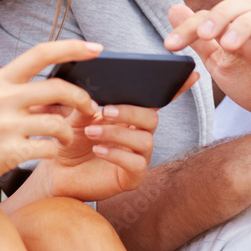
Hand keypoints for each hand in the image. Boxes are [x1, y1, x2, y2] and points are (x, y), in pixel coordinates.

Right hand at [0, 40, 101, 192]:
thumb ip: (19, 93)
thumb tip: (59, 92)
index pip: (41, 53)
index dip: (72, 48)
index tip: (96, 47)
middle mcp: (2, 99)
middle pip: (59, 89)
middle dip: (83, 99)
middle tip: (92, 108)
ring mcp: (5, 126)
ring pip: (58, 123)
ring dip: (70, 132)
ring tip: (66, 137)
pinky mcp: (8, 152)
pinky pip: (48, 149)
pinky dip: (55, 150)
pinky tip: (50, 151)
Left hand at [42, 72, 197, 201]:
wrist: (59, 170)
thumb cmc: (71, 139)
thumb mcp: (75, 117)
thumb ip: (85, 103)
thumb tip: (93, 95)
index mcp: (131, 115)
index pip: (158, 100)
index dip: (177, 88)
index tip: (191, 73)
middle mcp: (140, 134)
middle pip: (151, 118)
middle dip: (130, 112)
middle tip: (105, 110)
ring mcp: (139, 156)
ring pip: (144, 140)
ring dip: (117, 133)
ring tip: (91, 131)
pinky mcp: (133, 177)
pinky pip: (137, 164)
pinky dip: (117, 154)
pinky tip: (98, 149)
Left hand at [164, 0, 250, 124]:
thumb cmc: (250, 81)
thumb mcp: (218, 62)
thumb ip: (198, 39)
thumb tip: (174, 10)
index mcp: (234, 29)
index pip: (210, 14)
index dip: (188, 26)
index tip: (170, 45)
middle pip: (242, 3)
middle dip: (220, 14)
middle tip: (204, 34)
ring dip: (244, 26)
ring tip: (228, 45)